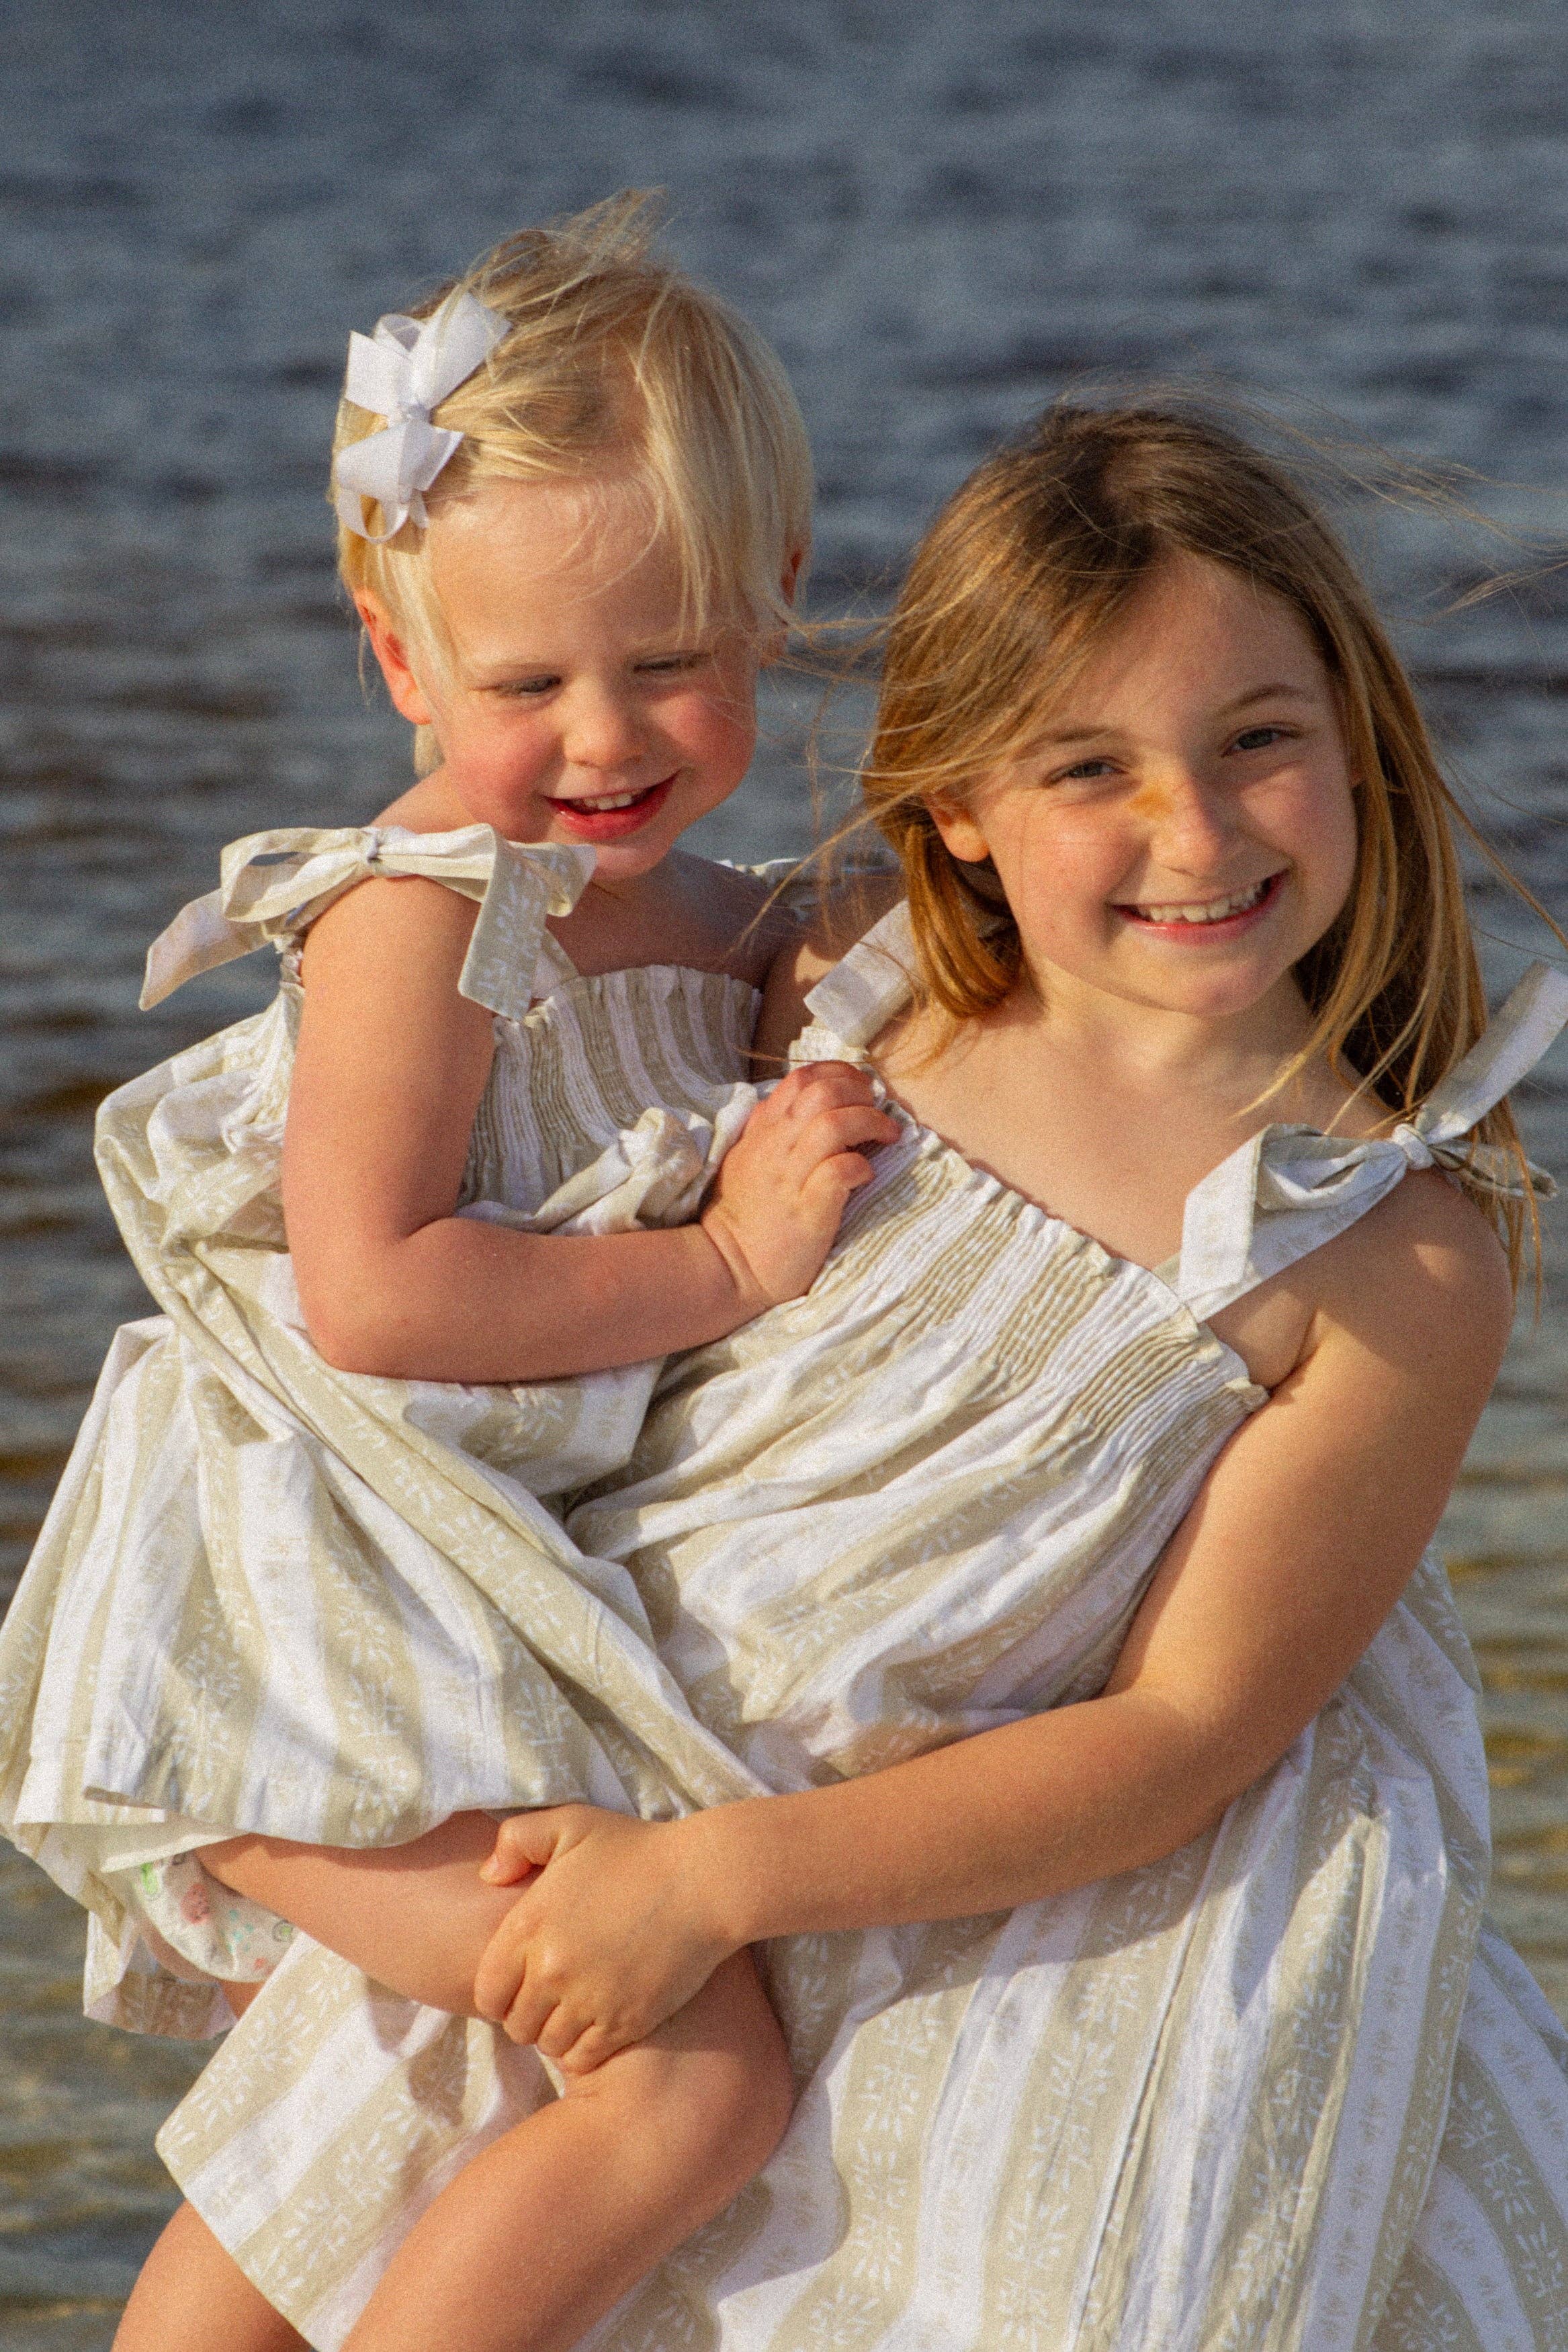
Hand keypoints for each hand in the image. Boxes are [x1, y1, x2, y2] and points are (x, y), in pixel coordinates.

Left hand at [473, 1806, 738, 2072]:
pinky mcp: (624, 2022)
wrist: (703, 1881)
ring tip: (575, 2009)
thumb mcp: (571, 1824)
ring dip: (556, 2032)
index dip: (500, 1992)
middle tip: (551, 1996)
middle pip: (516, 2025)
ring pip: (549, 2044)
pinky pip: (583, 2057)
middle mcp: (551, 1970)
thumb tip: (488, 1876)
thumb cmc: (636, 1849)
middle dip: (527, 2014)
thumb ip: (517, 1839)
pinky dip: (584, 2047)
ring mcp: (588, 2000)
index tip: (522, 1980)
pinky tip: (598, 2021)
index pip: (486, 1992)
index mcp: (529, 1926)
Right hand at [700, 1063, 897, 1314]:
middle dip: (860, 1093)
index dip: (840, 1074)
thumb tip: (808, 1104)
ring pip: (833, 1124)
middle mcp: (775, 1147)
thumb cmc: (747, 1215)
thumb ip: (773, 1129)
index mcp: (764, 1130)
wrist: (729, 1266)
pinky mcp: (807, 1211)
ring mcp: (790, 1178)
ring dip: (869, 1122)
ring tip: (887, 1136)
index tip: (861, 1089)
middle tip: (879, 1111)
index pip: (802, 1078)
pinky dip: (860, 1166)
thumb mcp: (748, 1159)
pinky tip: (866, 1175)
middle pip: (821, 1092)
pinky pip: (838, 1171)